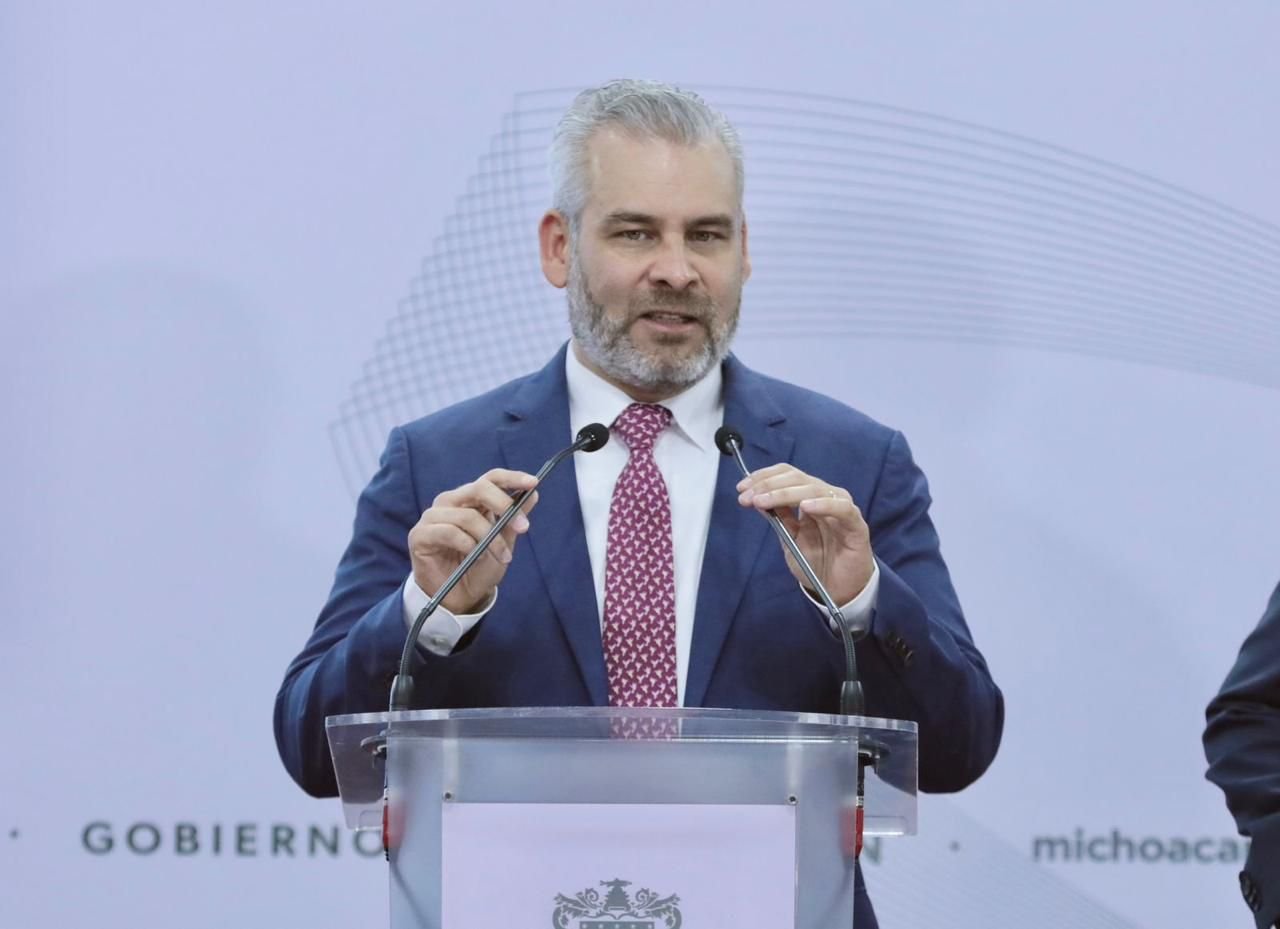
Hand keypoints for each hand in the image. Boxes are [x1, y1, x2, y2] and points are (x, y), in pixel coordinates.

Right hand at [408, 468, 539, 614]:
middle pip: (479, 489)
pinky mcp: (420, 534)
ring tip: (500, 556)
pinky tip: (474, 556)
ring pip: (467, 516)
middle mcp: (450, 502)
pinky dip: (468, 545)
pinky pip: (449, 533)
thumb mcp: (503, 542)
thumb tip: (533, 493)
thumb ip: (513, 518)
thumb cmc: (479, 566)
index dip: (511, 478)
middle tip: (523, 527)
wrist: (459, 597)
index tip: (533, 482)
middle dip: (504, 506)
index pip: (490, 479)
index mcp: (470, 499)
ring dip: (489, 539)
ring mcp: (433, 516)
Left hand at [736, 464, 872, 604]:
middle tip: (748, 497)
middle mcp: (825, 497)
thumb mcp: (790, 538)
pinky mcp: (856, 525)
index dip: (764, 477)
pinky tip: (805, 507)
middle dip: (769, 486)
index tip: (742, 488)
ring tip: (764, 501)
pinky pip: (842, 509)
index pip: (787, 476)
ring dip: (785, 493)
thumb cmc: (815, 562)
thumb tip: (756, 498)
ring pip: (814, 489)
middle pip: (797, 479)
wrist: (838, 590)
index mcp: (809, 497)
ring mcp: (842, 508)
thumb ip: (779, 518)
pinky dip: (823, 505)